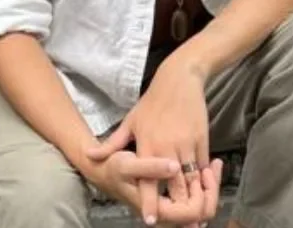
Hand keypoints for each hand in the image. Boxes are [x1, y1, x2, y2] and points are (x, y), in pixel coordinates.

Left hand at [87, 58, 215, 224]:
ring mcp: (186, 145)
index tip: (150, 219)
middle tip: (180, 225)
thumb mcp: (130, 121)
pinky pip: (202, 166)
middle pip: (175, 185)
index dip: (150, 201)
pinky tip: (203, 192)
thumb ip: (112, 144)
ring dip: (193, 198)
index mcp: (148, 146)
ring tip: (195, 217)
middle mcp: (167, 148)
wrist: (180, 80)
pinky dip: (203, 180)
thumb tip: (89, 156)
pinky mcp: (201, 140)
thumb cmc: (152, 102)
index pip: (148, 180)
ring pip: (192, 179)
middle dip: (178, 208)